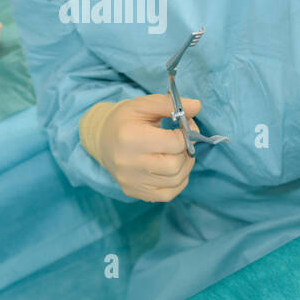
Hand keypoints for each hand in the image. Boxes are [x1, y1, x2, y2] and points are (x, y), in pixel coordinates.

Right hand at [80, 94, 200, 201]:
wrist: (102, 140)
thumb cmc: (125, 120)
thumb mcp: (143, 105)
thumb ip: (170, 104)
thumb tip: (197, 106)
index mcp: (130, 137)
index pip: (174, 143)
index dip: (187, 134)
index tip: (185, 128)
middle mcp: (128, 163)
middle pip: (175, 165)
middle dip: (186, 152)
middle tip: (183, 142)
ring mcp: (131, 180)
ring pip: (175, 181)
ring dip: (185, 166)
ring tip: (179, 153)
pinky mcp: (133, 192)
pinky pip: (167, 195)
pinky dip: (177, 182)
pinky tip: (173, 169)